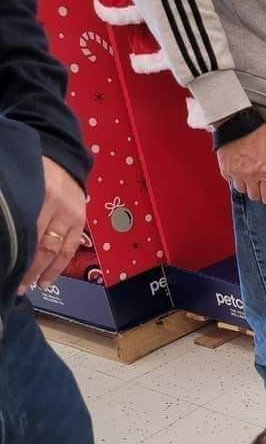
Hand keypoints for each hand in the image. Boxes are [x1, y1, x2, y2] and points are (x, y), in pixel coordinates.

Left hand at [19, 157, 85, 294]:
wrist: (63, 157)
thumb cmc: (33, 167)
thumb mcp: (18, 182)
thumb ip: (13, 204)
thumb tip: (3, 230)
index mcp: (40, 194)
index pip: (28, 232)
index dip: (17, 253)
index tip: (7, 269)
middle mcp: (58, 208)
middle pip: (43, 245)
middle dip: (30, 269)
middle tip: (18, 286)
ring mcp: (72, 217)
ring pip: (58, 251)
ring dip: (45, 272)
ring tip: (32, 287)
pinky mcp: (80, 222)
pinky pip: (70, 249)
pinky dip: (59, 266)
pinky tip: (48, 278)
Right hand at [216, 124, 265, 205]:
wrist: (235, 123)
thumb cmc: (254, 130)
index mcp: (264, 171)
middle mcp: (249, 175)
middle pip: (253, 196)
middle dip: (257, 193)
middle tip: (258, 188)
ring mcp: (235, 173)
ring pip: (240, 190)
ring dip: (245, 186)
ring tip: (247, 179)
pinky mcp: (224, 168)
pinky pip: (229, 180)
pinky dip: (233, 178)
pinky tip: (237, 172)